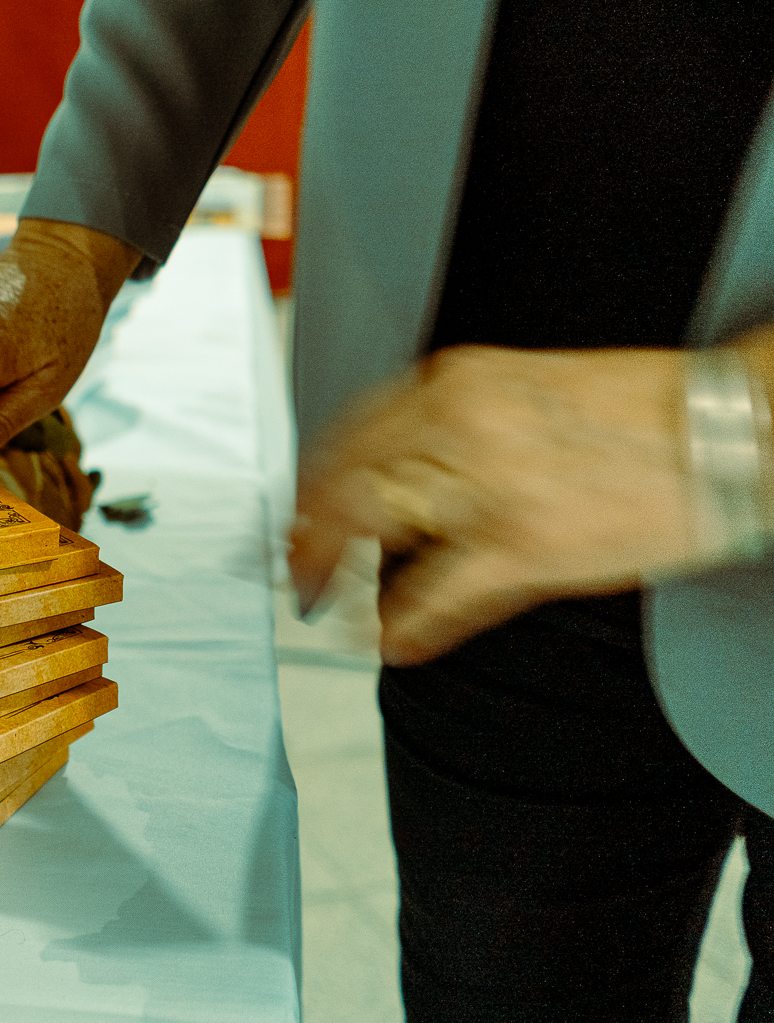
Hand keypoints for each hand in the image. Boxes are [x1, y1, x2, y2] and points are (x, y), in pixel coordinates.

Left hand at [289, 344, 695, 665]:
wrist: (737, 431)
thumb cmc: (644, 414)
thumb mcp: (529, 390)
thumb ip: (458, 421)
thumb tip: (400, 468)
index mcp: (460, 383)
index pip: (351, 435)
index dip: (314, 483)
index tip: (299, 510)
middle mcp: (462, 426)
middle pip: (347, 484)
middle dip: (308, 532)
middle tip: (293, 564)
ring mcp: (489, 489)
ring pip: (377, 534)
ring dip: (338, 574)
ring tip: (322, 600)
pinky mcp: (523, 546)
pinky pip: (436, 595)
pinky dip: (402, 623)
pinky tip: (388, 639)